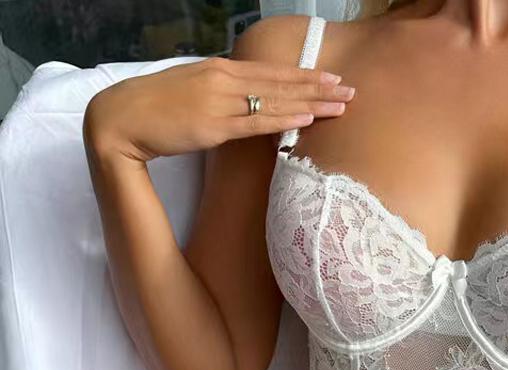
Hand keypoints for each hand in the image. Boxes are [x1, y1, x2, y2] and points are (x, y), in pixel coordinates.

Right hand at [83, 56, 354, 161]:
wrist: (121, 119)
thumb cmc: (155, 110)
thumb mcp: (193, 94)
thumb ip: (220, 95)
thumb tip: (243, 105)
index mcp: (219, 69)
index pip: (271, 71)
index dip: (304, 75)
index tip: (331, 79)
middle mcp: (223, 79)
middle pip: (281, 82)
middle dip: (318, 86)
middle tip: (350, 89)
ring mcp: (219, 101)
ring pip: (275, 99)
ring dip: (311, 102)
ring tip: (341, 104)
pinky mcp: (213, 125)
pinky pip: (256, 122)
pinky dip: (283, 119)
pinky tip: (307, 118)